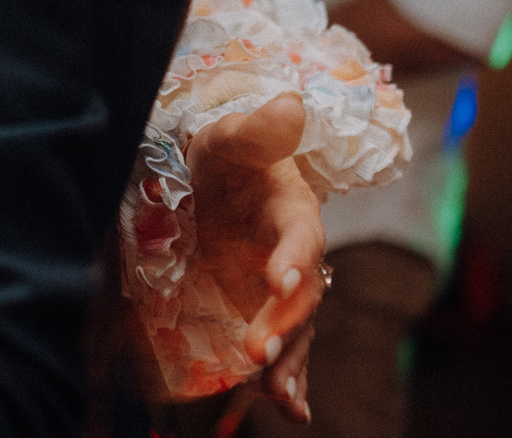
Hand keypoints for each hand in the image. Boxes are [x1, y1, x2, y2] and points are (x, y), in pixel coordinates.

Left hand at [190, 94, 325, 420]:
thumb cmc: (224, 157)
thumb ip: (258, 129)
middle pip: (301, 297)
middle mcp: (296, 257)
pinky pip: (283, 351)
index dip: (294, 258)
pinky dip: (291, 380)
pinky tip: (292, 411)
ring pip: (296, 332)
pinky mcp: (262, 314)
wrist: (209, 184)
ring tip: (280, 397)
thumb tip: (290, 103)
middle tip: (258, 350)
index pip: (302, 236)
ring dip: (290, 364)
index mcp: (295, 210)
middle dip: (284, 325)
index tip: (278, 279)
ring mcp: (280, 291)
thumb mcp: (232, 136)